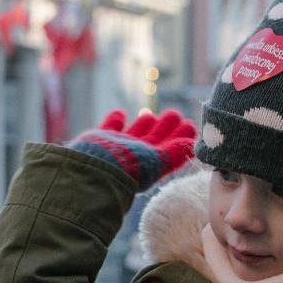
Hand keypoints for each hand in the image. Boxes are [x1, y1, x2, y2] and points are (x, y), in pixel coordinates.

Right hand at [67, 108, 196, 188]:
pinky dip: (114, 120)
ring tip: (150, 114)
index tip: (190, 125)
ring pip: (133, 133)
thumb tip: (191, 143)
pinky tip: (120, 113)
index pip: (169, 150)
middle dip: (164, 128)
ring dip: (142, 124)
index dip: (180, 138)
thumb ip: (174, 153)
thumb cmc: (126, 168)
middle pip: (152, 140)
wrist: (91, 168)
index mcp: (149, 165)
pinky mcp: (99, 139)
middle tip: (174, 114)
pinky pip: (109, 127)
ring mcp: (116, 148)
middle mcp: (134, 157)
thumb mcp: (155, 162)